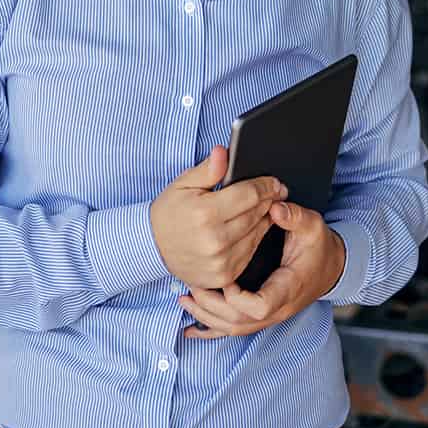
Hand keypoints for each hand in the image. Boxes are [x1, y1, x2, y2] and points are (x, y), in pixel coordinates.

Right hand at [149, 146, 285, 289]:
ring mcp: (221, 260)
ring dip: (264, 218)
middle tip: (274, 192)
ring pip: (258, 233)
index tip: (274, 182)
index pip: (249, 195)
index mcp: (204, 212)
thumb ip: (207, 169)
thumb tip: (223, 152)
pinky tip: (251, 227)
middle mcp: (215, 239)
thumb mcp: (182, 184)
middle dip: (267, 200)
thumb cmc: (169, 212)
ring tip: (262, 207)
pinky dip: (255, 237)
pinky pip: (251, 252)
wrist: (153, 246)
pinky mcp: (225, 275)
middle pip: (256, 214)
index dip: (266, 186)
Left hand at [180, 201, 346, 338]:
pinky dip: (211, 330)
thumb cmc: (318, 245)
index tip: (226, 279)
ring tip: (184, 299)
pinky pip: (234, 330)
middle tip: (191, 285)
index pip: (260, 307)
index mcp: (287, 287)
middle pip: (240, 322)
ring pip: (234, 329)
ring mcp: (269, 314)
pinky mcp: (261, 314)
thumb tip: (275, 208)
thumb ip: (295, 217)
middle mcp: (277, 308)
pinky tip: (190, 330)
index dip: (238, 297)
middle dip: (212, 306)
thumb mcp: (312, 226)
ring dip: (207, 317)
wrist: (330, 265)